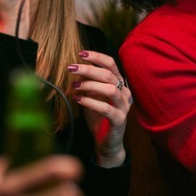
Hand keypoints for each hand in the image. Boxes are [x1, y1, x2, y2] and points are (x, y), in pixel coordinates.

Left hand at [67, 50, 131, 166]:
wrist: (106, 142)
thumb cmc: (98, 117)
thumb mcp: (91, 96)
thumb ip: (87, 83)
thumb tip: (76, 67)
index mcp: (119, 84)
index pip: (111, 64)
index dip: (97, 57)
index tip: (81, 54)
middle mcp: (124, 93)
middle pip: (109, 75)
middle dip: (89, 69)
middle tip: (71, 68)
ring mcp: (124, 107)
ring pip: (110, 89)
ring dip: (90, 85)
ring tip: (74, 85)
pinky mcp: (119, 120)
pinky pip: (106, 108)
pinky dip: (90, 102)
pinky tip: (78, 100)